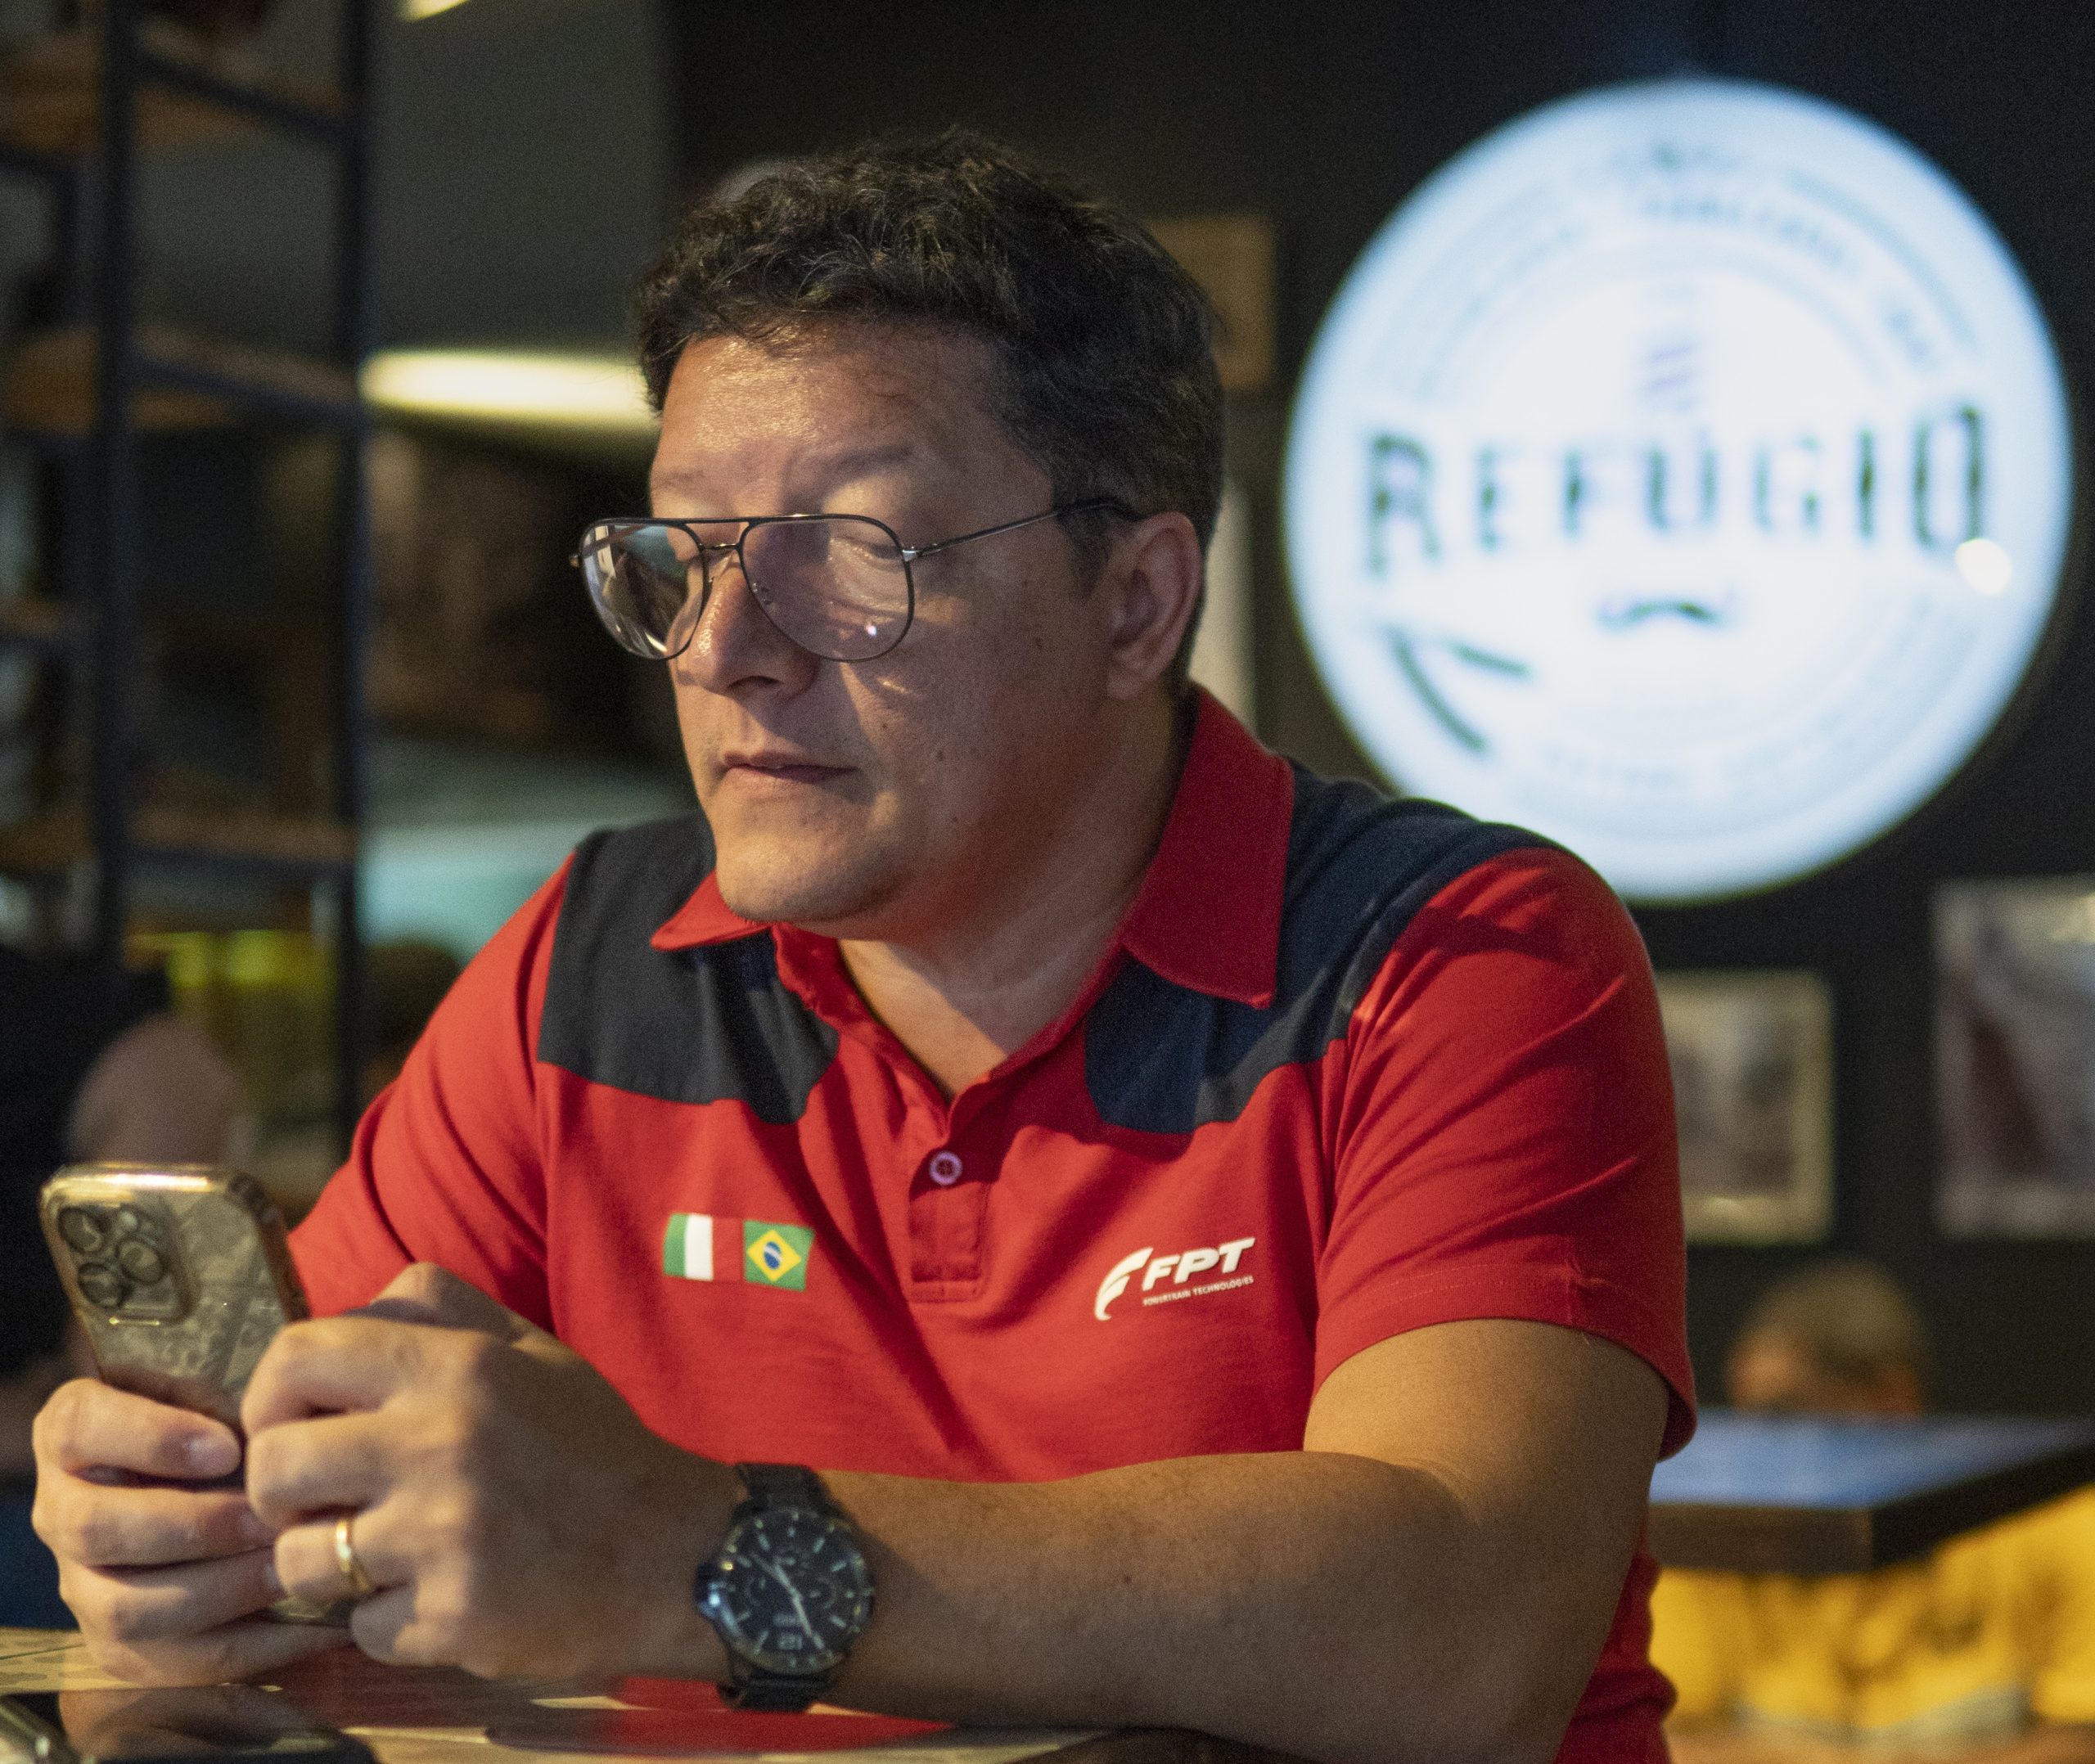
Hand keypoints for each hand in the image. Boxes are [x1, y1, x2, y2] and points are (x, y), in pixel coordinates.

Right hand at [30, 1380, 344, 1684]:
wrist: (207, 1495)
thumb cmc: (212, 1431)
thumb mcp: (210, 1398)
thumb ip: (224, 1407)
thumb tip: (270, 1438)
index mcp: (73, 1436)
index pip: (80, 1427)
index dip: (150, 1437)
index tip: (228, 1448)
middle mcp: (62, 1512)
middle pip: (98, 1529)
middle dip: (192, 1526)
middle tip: (266, 1518)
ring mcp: (84, 1586)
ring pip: (127, 1608)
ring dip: (218, 1590)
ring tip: (286, 1568)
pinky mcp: (121, 1647)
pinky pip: (177, 1663)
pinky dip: (254, 1648)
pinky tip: (317, 1627)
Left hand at [244, 1263, 736, 1679]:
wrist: (677, 1556)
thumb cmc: (593, 1450)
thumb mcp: (534, 1353)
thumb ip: (444, 1313)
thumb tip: (357, 1307)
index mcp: (459, 1368)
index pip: (299, 1356)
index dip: (270, 1395)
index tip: (290, 1426)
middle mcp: (442, 1442)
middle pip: (274, 1466)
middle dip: (284, 1494)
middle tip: (326, 1505)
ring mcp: (443, 1536)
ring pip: (298, 1559)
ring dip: (329, 1566)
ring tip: (385, 1557)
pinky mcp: (451, 1617)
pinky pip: (359, 1627)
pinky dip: (389, 1622)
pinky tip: (440, 1599)